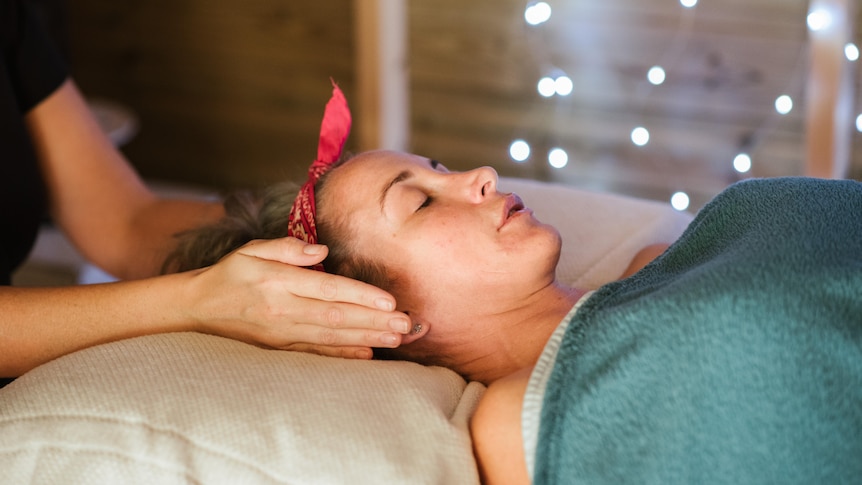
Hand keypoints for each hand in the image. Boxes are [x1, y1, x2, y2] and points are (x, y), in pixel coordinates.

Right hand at [183, 237, 412, 358]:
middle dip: (374, 321)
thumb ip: (287, 249)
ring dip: (366, 338)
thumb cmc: (231, 275)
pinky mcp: (279, 350)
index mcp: (277, 282)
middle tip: (405, 324)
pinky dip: (342, 356)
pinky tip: (367, 355)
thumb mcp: (251, 250)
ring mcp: (281, 334)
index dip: (360, 295)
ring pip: (331, 337)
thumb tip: (321, 251)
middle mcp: (282, 311)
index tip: (389, 300)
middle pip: (336, 317)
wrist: (197, 310)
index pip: (327, 289)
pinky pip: (315, 354)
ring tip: (396, 338)